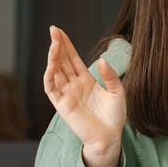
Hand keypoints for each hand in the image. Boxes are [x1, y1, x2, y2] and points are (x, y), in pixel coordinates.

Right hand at [44, 26, 126, 157]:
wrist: (110, 136)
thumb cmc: (114, 116)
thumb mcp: (117, 92)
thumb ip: (110, 75)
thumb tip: (100, 60)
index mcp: (86, 80)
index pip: (73, 59)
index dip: (67, 45)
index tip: (60, 31)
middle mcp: (74, 85)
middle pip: (62, 61)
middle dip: (57, 45)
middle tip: (53, 30)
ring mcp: (67, 94)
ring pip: (55, 72)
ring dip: (53, 57)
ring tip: (54, 43)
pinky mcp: (62, 105)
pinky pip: (51, 88)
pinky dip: (49, 76)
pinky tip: (52, 64)